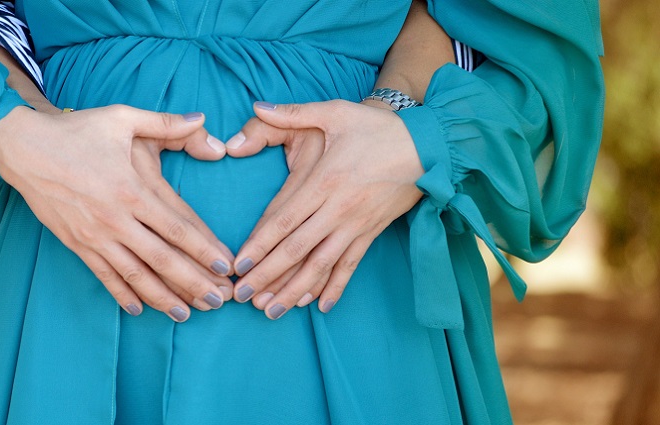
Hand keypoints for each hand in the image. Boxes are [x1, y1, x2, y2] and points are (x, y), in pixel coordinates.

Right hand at [0, 105, 233, 321]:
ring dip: (163, 297)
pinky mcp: (76, 243)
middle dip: (194, 283)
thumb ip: (165, 122)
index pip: (178, 227)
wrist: (24, 148)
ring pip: (136, 275)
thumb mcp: (122, 118)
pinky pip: (104, 275)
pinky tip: (138, 309)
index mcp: (133, 189)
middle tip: (219, 301)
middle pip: (163, 258)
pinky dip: (122, 294)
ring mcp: (95, 235)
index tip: (226, 266)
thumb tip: (203, 119)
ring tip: (186, 314)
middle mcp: (116, 218)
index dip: (204, 249)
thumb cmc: (76, 131)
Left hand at [224, 100, 423, 317]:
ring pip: (321, 265)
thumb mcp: (334, 111)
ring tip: (272, 310)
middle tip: (241, 296)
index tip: (238, 265)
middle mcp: (338, 208)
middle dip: (267, 275)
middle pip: (296, 249)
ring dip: (295, 290)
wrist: (428, 144)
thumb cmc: (375, 127)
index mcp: (324, 180)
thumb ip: (291, 112)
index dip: (260, 244)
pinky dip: (336, 287)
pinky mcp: (372, 233)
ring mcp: (356, 225)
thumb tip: (255, 105)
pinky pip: (351, 265)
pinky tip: (321, 307)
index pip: (284, 219)